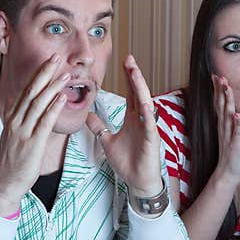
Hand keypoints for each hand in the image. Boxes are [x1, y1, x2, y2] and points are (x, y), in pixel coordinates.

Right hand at [0, 53, 67, 215]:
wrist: (5, 184)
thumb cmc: (12, 162)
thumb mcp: (12, 136)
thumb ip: (18, 119)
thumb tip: (20, 103)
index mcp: (12, 118)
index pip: (25, 91)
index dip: (37, 74)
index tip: (48, 61)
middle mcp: (15, 122)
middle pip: (30, 92)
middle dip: (44, 73)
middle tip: (56, 57)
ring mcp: (23, 133)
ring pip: (38, 104)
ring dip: (52, 87)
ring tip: (64, 74)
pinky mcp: (32, 145)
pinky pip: (44, 123)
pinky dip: (53, 109)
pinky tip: (62, 98)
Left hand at [86, 55, 161, 195]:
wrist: (137, 181)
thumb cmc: (127, 162)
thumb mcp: (107, 141)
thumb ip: (99, 127)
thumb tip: (88, 115)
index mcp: (132, 118)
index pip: (130, 93)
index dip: (127, 77)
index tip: (123, 61)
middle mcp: (141, 119)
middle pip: (138, 92)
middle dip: (134, 75)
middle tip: (129, 58)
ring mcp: (148, 128)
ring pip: (145, 103)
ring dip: (140, 87)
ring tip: (135, 72)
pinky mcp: (151, 139)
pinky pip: (150, 124)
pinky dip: (148, 113)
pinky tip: (145, 102)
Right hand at [211, 74, 239, 187]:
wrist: (228, 173)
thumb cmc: (231, 154)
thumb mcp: (231, 134)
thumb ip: (232, 121)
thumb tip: (233, 109)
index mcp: (224, 125)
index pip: (220, 104)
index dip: (218, 90)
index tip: (217, 75)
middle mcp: (224, 128)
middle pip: (221, 106)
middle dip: (220, 91)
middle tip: (219, 76)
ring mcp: (229, 136)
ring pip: (228, 116)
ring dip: (227, 102)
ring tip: (227, 88)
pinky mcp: (235, 145)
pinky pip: (236, 133)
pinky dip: (237, 124)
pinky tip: (237, 115)